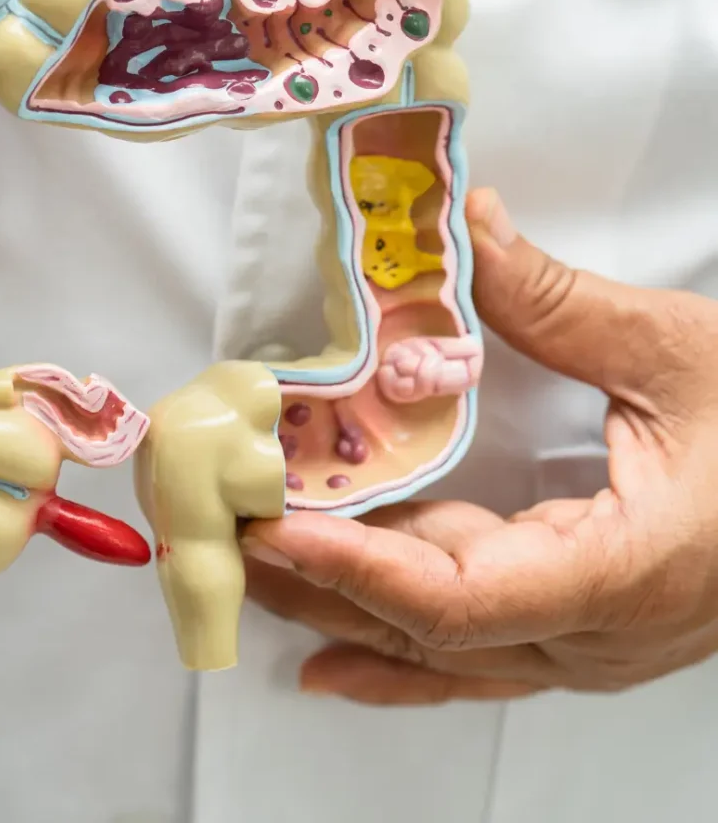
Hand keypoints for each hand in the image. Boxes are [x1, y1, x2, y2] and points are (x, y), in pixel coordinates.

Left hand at [242, 188, 717, 704]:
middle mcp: (594, 637)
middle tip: (217, 533)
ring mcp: (585, 647)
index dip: (358, 568)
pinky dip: (389, 650)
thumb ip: (559, 301)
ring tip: (243, 572)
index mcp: (624, 574)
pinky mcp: (578, 628)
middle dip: (313, 583)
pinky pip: (467, 657)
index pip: (461, 599)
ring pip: (437, 651)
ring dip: (335, 610)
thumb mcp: (680, 354)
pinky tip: (326, 658)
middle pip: (424, 629)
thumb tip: (466, 231)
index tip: (274, 525)